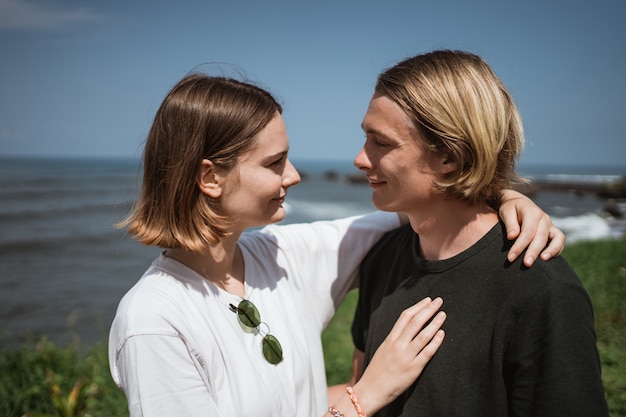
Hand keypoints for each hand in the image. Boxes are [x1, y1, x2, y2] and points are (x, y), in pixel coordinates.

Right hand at [351, 297, 444, 414]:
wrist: (370, 390)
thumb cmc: (376, 371)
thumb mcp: (382, 349)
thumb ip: (394, 339)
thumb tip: (406, 329)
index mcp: (390, 339)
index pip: (405, 317)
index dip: (417, 306)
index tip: (427, 300)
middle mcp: (397, 345)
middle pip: (415, 322)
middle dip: (428, 309)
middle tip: (439, 301)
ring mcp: (405, 357)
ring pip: (423, 335)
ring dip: (434, 323)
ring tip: (443, 314)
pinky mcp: (413, 369)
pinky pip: (427, 353)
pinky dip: (435, 342)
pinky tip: (442, 334)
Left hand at [499, 190, 565, 266]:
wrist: (519, 203)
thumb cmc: (510, 209)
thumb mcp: (506, 212)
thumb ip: (510, 224)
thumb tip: (512, 237)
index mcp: (532, 212)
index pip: (527, 232)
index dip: (519, 246)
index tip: (510, 257)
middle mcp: (543, 218)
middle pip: (541, 237)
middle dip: (533, 252)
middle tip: (526, 264)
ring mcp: (550, 225)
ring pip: (556, 238)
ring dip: (551, 251)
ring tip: (542, 260)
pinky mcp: (553, 231)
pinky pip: (560, 240)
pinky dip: (557, 250)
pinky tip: (547, 259)